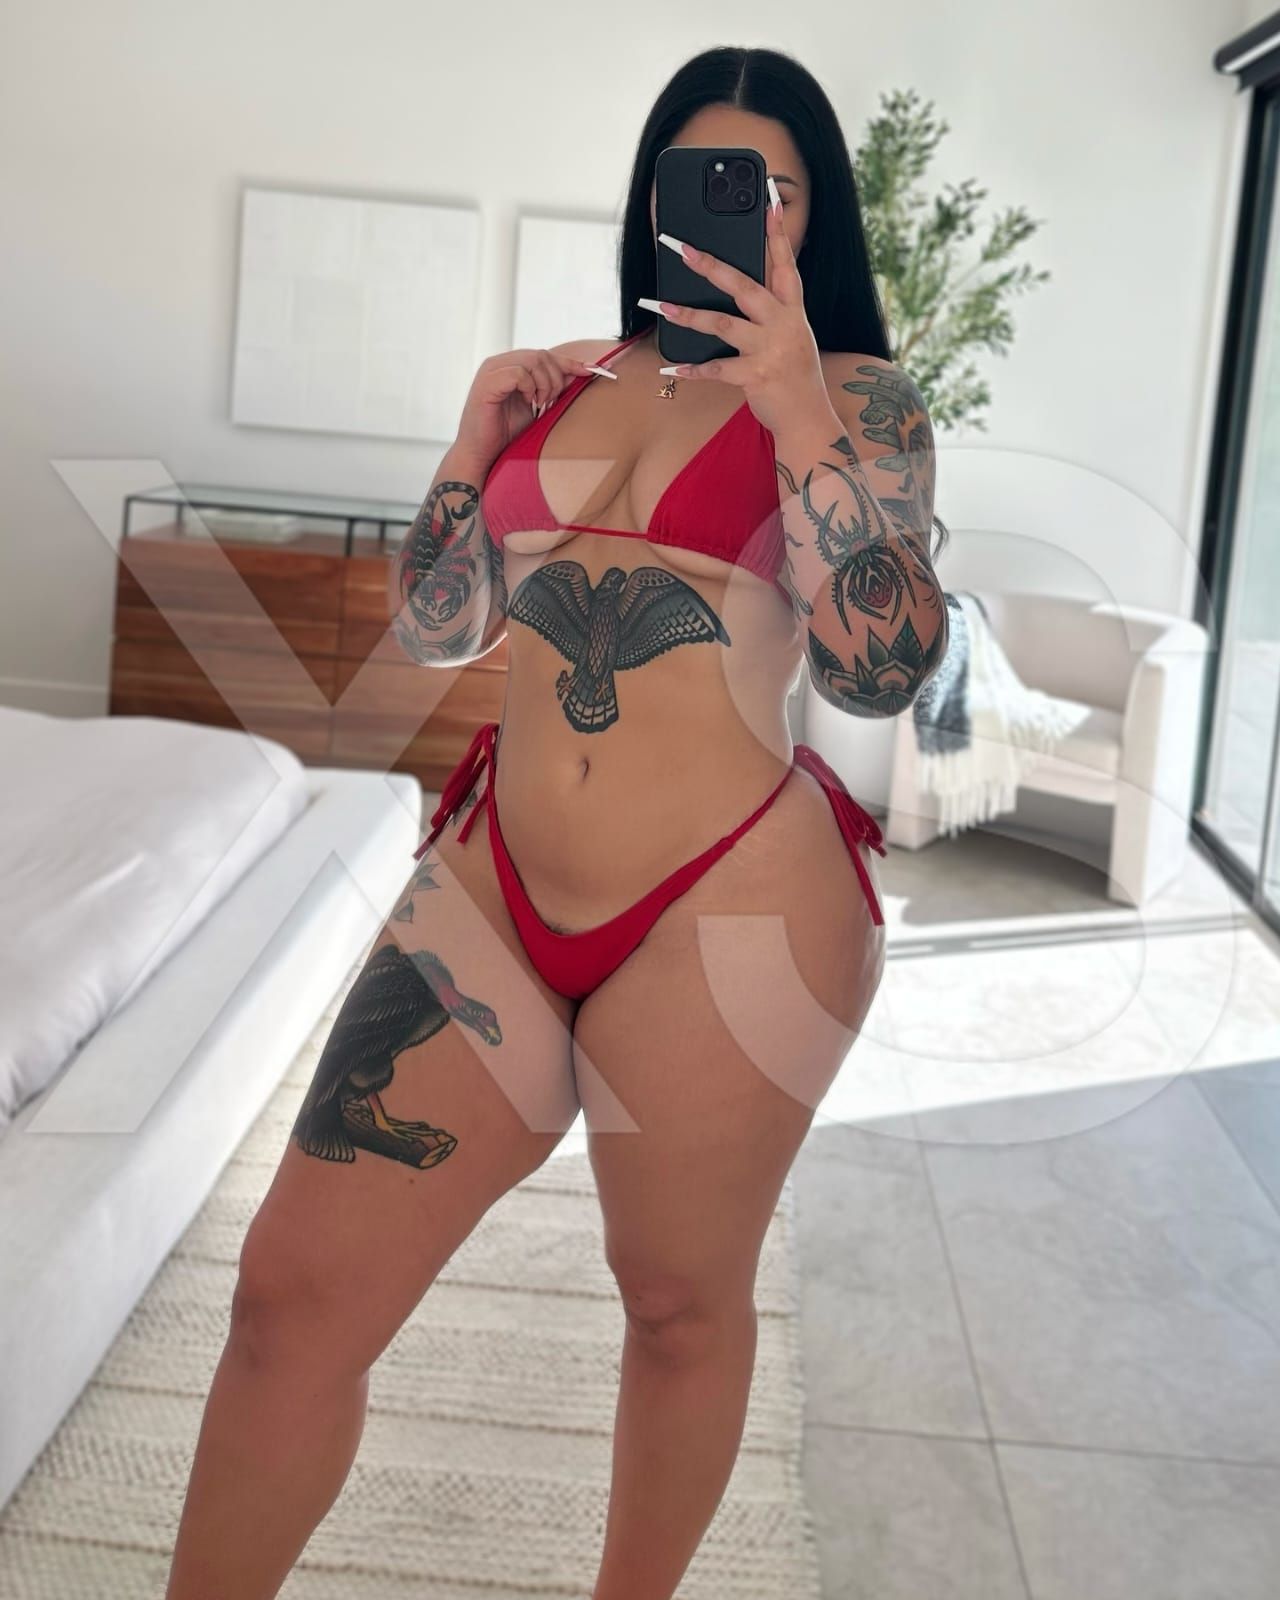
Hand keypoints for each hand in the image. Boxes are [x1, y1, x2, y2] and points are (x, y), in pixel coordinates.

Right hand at [455, 346, 599, 464]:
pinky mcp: (486, 383)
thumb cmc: (506, 434)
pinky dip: (529, 388)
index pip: (545, 355)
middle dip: (556, 379)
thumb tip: (578, 372)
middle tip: (550, 403)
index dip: (570, 362)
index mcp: (510, 366)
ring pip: (533, 360)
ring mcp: (491, 370)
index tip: (592, 371)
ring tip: (540, 405)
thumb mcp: (537, 407)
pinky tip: (528, 403)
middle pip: (542, 355)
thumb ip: (552, 388)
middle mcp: (499, 363)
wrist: (482, 454)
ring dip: (544, 384)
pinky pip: (518, 374)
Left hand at [648, 192, 833, 435]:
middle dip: (711, 266)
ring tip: (661, 304)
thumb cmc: (795, 375)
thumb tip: (736, 285)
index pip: (785, 263)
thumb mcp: (793, 335)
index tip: (768, 201)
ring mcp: (770, 350)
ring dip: (688, 315)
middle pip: (744, 286)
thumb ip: (772, 310)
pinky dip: (692, 369)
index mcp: (793, 310)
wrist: (809, 418)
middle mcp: (783, 324)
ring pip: (723, 324)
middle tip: (683, 248)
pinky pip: (716, 369)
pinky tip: (672, 366)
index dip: (777, 232)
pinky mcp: (756, 376)